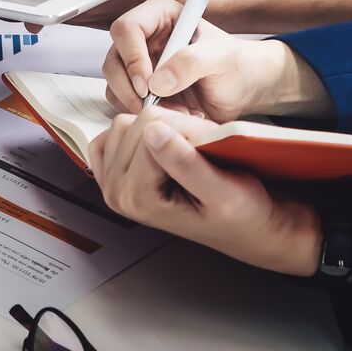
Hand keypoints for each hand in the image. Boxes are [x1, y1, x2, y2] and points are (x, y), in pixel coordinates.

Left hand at [89, 108, 320, 275]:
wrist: (240, 227)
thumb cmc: (238, 213)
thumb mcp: (222, 191)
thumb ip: (186, 163)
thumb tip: (152, 131)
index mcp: (138, 197)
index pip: (150, 129)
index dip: (185, 128)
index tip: (207, 145)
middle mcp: (117, 192)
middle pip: (133, 124)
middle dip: (171, 127)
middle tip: (198, 148)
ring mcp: (111, 183)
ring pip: (124, 124)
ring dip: (157, 128)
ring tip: (184, 149)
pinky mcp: (113, 173)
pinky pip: (114, 134)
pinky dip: (138, 132)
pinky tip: (160, 147)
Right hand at [103, 0, 328, 120]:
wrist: (244, 89)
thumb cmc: (236, 65)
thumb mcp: (221, 58)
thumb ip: (191, 62)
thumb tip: (157, 81)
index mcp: (160, 16)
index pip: (127, 28)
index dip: (132, 57)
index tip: (148, 83)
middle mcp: (144, 38)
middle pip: (113, 59)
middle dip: (130, 87)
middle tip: (154, 105)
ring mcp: (139, 65)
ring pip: (114, 84)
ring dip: (138, 104)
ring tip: (176, 113)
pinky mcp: (139, 89)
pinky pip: (123, 103)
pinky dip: (142, 115)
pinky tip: (173, 117)